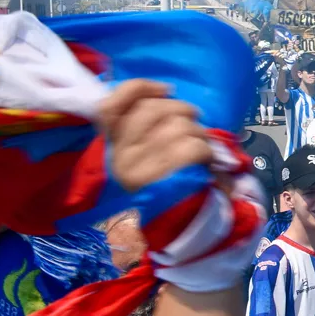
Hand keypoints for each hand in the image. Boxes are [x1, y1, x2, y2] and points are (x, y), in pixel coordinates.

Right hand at [97, 79, 214, 192]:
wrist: (179, 227)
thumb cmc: (168, 181)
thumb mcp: (149, 152)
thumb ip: (148, 124)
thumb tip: (164, 93)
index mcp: (112, 147)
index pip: (108, 107)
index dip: (138, 88)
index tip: (166, 90)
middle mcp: (119, 156)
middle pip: (152, 109)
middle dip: (182, 110)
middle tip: (194, 123)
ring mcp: (138, 169)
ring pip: (177, 126)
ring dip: (199, 133)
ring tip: (200, 147)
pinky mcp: (161, 180)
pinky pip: (191, 147)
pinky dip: (206, 151)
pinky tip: (205, 162)